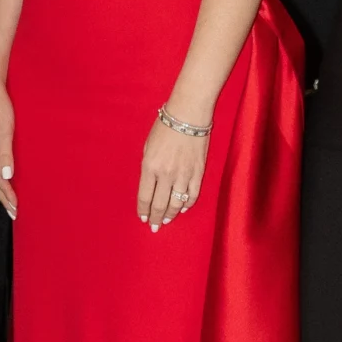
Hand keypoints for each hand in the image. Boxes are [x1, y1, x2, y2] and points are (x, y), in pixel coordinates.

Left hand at [138, 107, 208, 229]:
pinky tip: (183, 209)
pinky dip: (187, 204)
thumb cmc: (165, 127)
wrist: (188, 115)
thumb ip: (148, 168)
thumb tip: (151, 186)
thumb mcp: (148, 147)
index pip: (145, 197)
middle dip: (156, 218)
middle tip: (154, 226)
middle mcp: (166, 174)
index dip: (144, 210)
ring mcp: (184, 175)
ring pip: (177, 204)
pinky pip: (192, 195)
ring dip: (171, 215)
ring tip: (167, 220)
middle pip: (160, 204)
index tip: (143, 218)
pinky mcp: (198, 172)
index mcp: (150, 167)